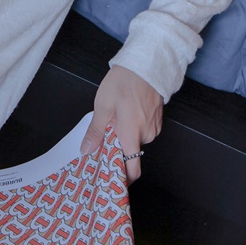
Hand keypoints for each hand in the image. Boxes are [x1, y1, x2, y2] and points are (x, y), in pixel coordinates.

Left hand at [80, 65, 162, 182]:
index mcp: (131, 134)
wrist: (146, 64)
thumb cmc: (124, 82)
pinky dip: (132, 127)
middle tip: (103, 138)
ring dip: (124, 135)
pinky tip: (125, 114)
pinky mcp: (157, 120)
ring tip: (114, 119)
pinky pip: (142, 131)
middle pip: (131, 153)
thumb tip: (87, 150)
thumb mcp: (103, 106)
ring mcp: (154, 127)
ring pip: (136, 140)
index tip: (111, 180)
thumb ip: (96, 131)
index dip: (123, 179)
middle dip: (117, 148)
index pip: (132, 170)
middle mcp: (146, 135)